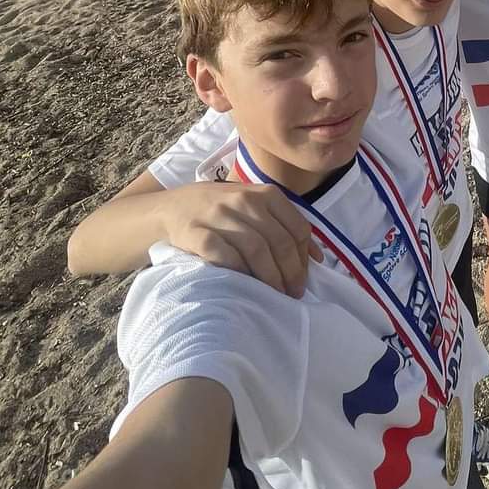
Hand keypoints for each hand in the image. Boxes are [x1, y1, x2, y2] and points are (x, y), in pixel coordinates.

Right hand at [161, 181, 322, 295]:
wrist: (170, 208)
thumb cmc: (221, 211)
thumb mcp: (255, 207)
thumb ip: (285, 225)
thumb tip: (317, 258)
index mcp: (265, 193)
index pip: (297, 227)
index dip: (304, 257)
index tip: (304, 279)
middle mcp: (244, 200)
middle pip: (279, 241)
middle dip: (291, 272)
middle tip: (293, 294)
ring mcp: (219, 215)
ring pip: (256, 249)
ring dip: (270, 277)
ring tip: (275, 295)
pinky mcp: (197, 233)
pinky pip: (225, 255)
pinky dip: (240, 272)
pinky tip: (246, 285)